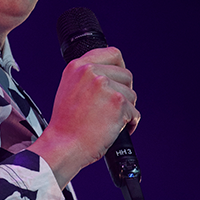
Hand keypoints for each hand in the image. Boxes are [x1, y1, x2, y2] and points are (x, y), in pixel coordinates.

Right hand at [30, 46, 138, 187]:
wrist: (63, 145)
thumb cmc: (66, 125)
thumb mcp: (69, 89)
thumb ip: (87, 78)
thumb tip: (111, 75)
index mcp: (77, 66)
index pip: (112, 53)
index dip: (120, 68)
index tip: (120, 80)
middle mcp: (90, 72)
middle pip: (126, 75)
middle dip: (124, 93)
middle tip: (114, 108)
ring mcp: (105, 85)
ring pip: (132, 95)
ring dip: (126, 110)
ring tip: (109, 121)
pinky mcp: (117, 102)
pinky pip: (135, 112)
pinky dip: (130, 124)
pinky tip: (116, 129)